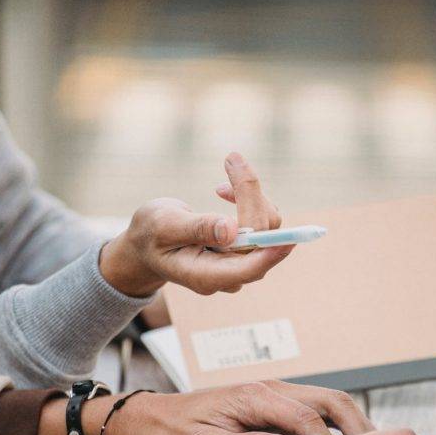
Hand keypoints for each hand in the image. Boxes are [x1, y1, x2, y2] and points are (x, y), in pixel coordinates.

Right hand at [99, 152, 288, 297]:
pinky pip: (262, 224)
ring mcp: (239, 263)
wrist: (147, 244)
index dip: (270, 252)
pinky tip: (224, 190)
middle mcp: (229, 274)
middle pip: (261, 240)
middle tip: (232, 158)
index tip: (289, 238)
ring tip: (226, 166)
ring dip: (249, 193)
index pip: (248, 267)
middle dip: (251, 196)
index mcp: (206, 276)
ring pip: (266, 229)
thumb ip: (196, 228)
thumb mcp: (163, 226)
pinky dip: (249, 199)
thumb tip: (231, 230)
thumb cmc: (150, 235)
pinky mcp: (245, 249)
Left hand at [103, 381, 374, 434]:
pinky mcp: (270, 405)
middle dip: (360, 427)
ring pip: (328, 403)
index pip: (309, 419)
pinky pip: (315, 411)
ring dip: (353, 426)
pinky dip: (337, 428)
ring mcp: (273, 395)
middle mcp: (270, 389)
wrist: (148, 421)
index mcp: (255, 397)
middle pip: (331, 401)